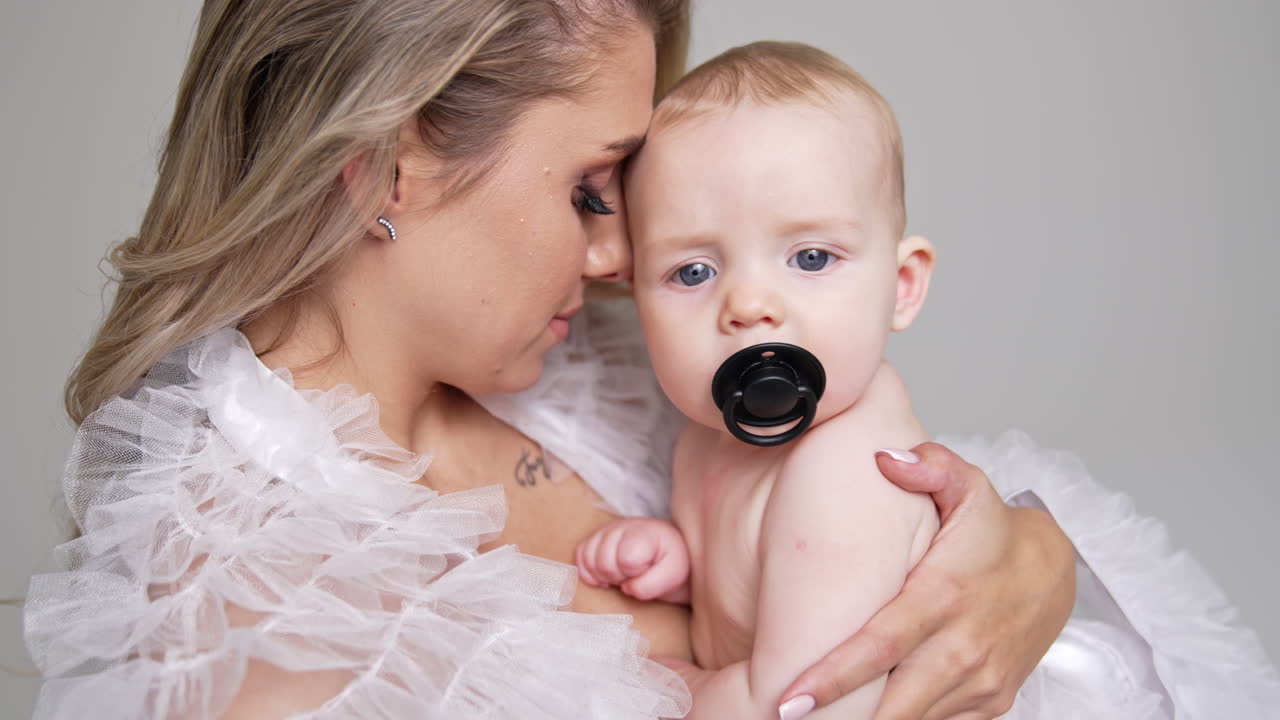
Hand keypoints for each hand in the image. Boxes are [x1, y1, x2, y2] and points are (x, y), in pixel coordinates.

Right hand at [575, 518, 690, 601]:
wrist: (666, 551)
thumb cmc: (670, 562)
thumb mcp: (674, 575)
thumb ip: (653, 584)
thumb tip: (627, 589)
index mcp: (643, 532)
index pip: (626, 560)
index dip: (635, 575)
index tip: (647, 571)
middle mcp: (620, 527)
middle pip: (604, 564)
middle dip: (619, 578)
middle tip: (634, 576)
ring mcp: (604, 531)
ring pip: (588, 560)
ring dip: (603, 576)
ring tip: (621, 576)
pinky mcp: (593, 539)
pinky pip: (579, 556)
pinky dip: (588, 572)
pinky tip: (605, 577)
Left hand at [779, 442, 1076, 719]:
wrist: (1054, 573)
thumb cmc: (993, 532)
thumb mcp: (968, 487)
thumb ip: (930, 467)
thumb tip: (886, 458)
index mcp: (944, 596)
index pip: (880, 646)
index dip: (834, 677)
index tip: (789, 700)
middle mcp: (964, 647)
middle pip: (894, 702)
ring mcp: (980, 682)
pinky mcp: (990, 703)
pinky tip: (866, 719)